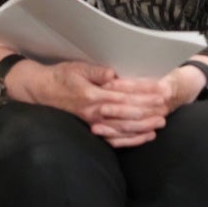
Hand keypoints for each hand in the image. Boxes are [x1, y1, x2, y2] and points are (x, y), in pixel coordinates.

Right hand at [8, 61, 168, 147]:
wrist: (40, 91)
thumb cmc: (59, 76)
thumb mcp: (76, 68)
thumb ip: (96, 72)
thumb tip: (114, 74)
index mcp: (93, 95)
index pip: (125, 95)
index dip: (144, 92)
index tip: (160, 89)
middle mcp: (96, 112)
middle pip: (129, 113)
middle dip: (150, 108)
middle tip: (167, 104)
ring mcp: (95, 123)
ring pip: (125, 127)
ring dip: (145, 124)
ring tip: (162, 120)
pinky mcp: (93, 129)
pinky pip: (117, 138)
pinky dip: (133, 138)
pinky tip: (146, 135)